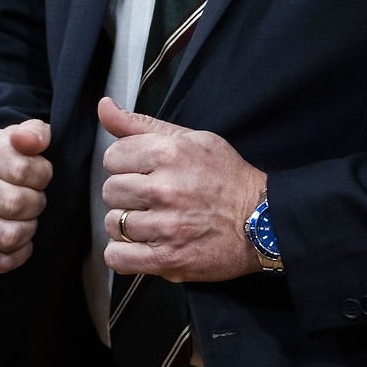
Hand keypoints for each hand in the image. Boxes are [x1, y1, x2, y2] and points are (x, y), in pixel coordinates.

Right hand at [0, 119, 52, 273]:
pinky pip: (0, 261)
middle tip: (36, 199)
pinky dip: (19, 254)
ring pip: (7, 236)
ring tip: (27, 218)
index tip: (41, 175)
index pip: (22, 170)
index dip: (42, 176)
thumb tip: (28, 140)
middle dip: (36, 204)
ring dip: (28, 230)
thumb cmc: (19, 158)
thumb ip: (35, 133)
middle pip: (15, 205)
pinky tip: (20, 239)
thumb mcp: (31, 137)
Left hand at [99, 98, 266, 282]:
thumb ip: (140, 125)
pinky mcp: (167, 258)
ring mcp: (165, 226)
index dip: (125, 165)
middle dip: (126, 195)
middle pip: (110, 190)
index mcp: (168, 153)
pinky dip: (124, 254)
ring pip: (113, 224)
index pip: (112, 157)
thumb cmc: (227, 177)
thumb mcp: (190, 139)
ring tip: (151, 222)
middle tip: (150, 199)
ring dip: (127, 225)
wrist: (262, 220)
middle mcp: (164, 189)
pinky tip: (141, 246)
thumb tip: (104, 107)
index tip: (142, 172)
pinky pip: (118, 257)